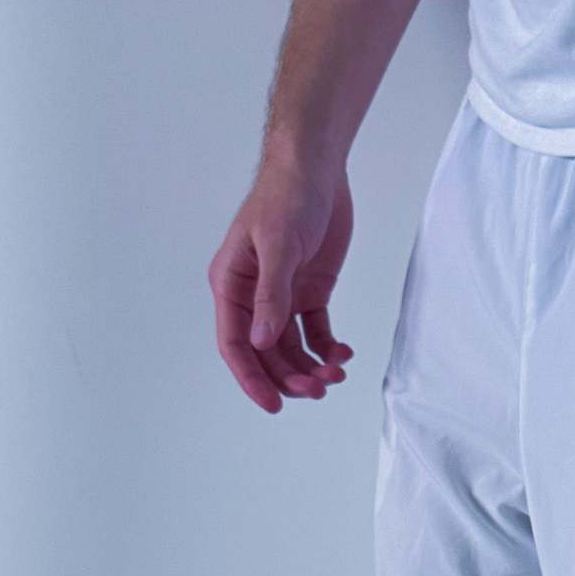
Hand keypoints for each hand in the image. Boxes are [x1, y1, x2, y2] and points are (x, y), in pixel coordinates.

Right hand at [207, 161, 354, 413]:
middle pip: (265, 353)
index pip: (235, 344)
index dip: (252, 378)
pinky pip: (315, 332)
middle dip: (290, 377)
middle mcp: (252, 297)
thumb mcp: (277, 245)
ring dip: (311, 367)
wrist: (316, 170)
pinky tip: (343, 354)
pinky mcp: (309, 292)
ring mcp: (282, 296)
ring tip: (336, 375)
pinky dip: (328, 348)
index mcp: (231, 285)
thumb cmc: (286, 198)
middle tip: (320, 389)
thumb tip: (261, 342)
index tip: (274, 405)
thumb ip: (271, 295)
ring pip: (291, 348)